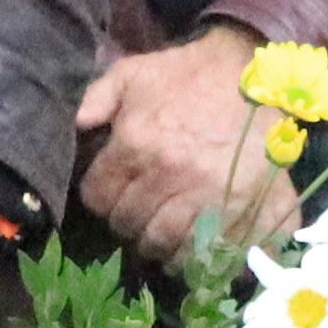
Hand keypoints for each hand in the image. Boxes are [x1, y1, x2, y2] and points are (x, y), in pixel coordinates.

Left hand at [71, 25, 280, 266]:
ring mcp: (207, 195)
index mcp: (136, 144)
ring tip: (165, 231)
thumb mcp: (133, 73)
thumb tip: (71, 127)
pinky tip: (195, 243)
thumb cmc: (189, 75)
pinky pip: (208, 250)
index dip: (103, 198)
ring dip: (160, 243)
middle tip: (142, 212)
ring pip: (165, 244)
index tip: (115, 193)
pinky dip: (197, 254)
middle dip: (130, 221)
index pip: (99, 199)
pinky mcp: (241, 208)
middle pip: (130, 225)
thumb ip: (93, 100)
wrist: (256, 74)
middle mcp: (168, 175)